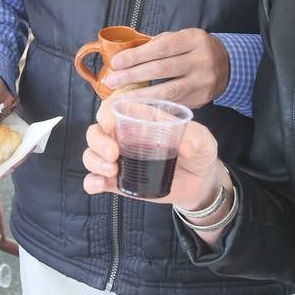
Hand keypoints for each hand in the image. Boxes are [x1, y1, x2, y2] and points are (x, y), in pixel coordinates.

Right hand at [82, 96, 223, 208]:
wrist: (201, 183)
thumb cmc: (198, 153)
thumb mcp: (203, 140)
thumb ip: (195, 138)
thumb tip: (184, 146)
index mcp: (141, 120)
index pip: (114, 108)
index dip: (106, 113)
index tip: (111, 124)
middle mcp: (124, 137)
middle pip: (97, 131)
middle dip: (98, 140)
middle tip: (113, 153)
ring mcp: (119, 160)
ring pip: (91, 154)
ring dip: (94, 160)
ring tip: (112, 170)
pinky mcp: (118, 182)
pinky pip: (95, 180)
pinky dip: (91, 181)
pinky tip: (99, 185)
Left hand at [101, 28, 229, 109]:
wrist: (227, 65)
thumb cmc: (194, 49)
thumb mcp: (182, 38)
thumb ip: (159, 44)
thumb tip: (126, 56)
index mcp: (194, 39)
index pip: (161, 47)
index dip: (136, 55)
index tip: (116, 62)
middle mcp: (201, 60)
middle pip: (162, 69)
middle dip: (133, 75)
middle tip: (111, 80)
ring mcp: (202, 82)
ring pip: (167, 91)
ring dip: (140, 95)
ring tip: (119, 97)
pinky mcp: (200, 100)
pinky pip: (173, 104)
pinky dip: (153, 105)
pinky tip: (137, 106)